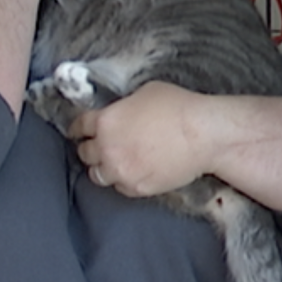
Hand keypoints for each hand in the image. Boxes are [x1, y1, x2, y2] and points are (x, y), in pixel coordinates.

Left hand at [68, 82, 211, 198]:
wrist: (202, 135)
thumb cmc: (178, 107)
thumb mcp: (143, 93)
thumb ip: (123, 106)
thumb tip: (122, 112)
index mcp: (105, 121)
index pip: (79, 126)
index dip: (78, 128)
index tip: (78, 131)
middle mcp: (107, 148)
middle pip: (85, 153)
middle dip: (91, 148)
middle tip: (99, 146)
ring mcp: (121, 171)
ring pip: (98, 175)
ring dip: (103, 168)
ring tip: (113, 163)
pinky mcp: (137, 188)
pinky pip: (120, 187)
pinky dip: (123, 180)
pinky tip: (132, 172)